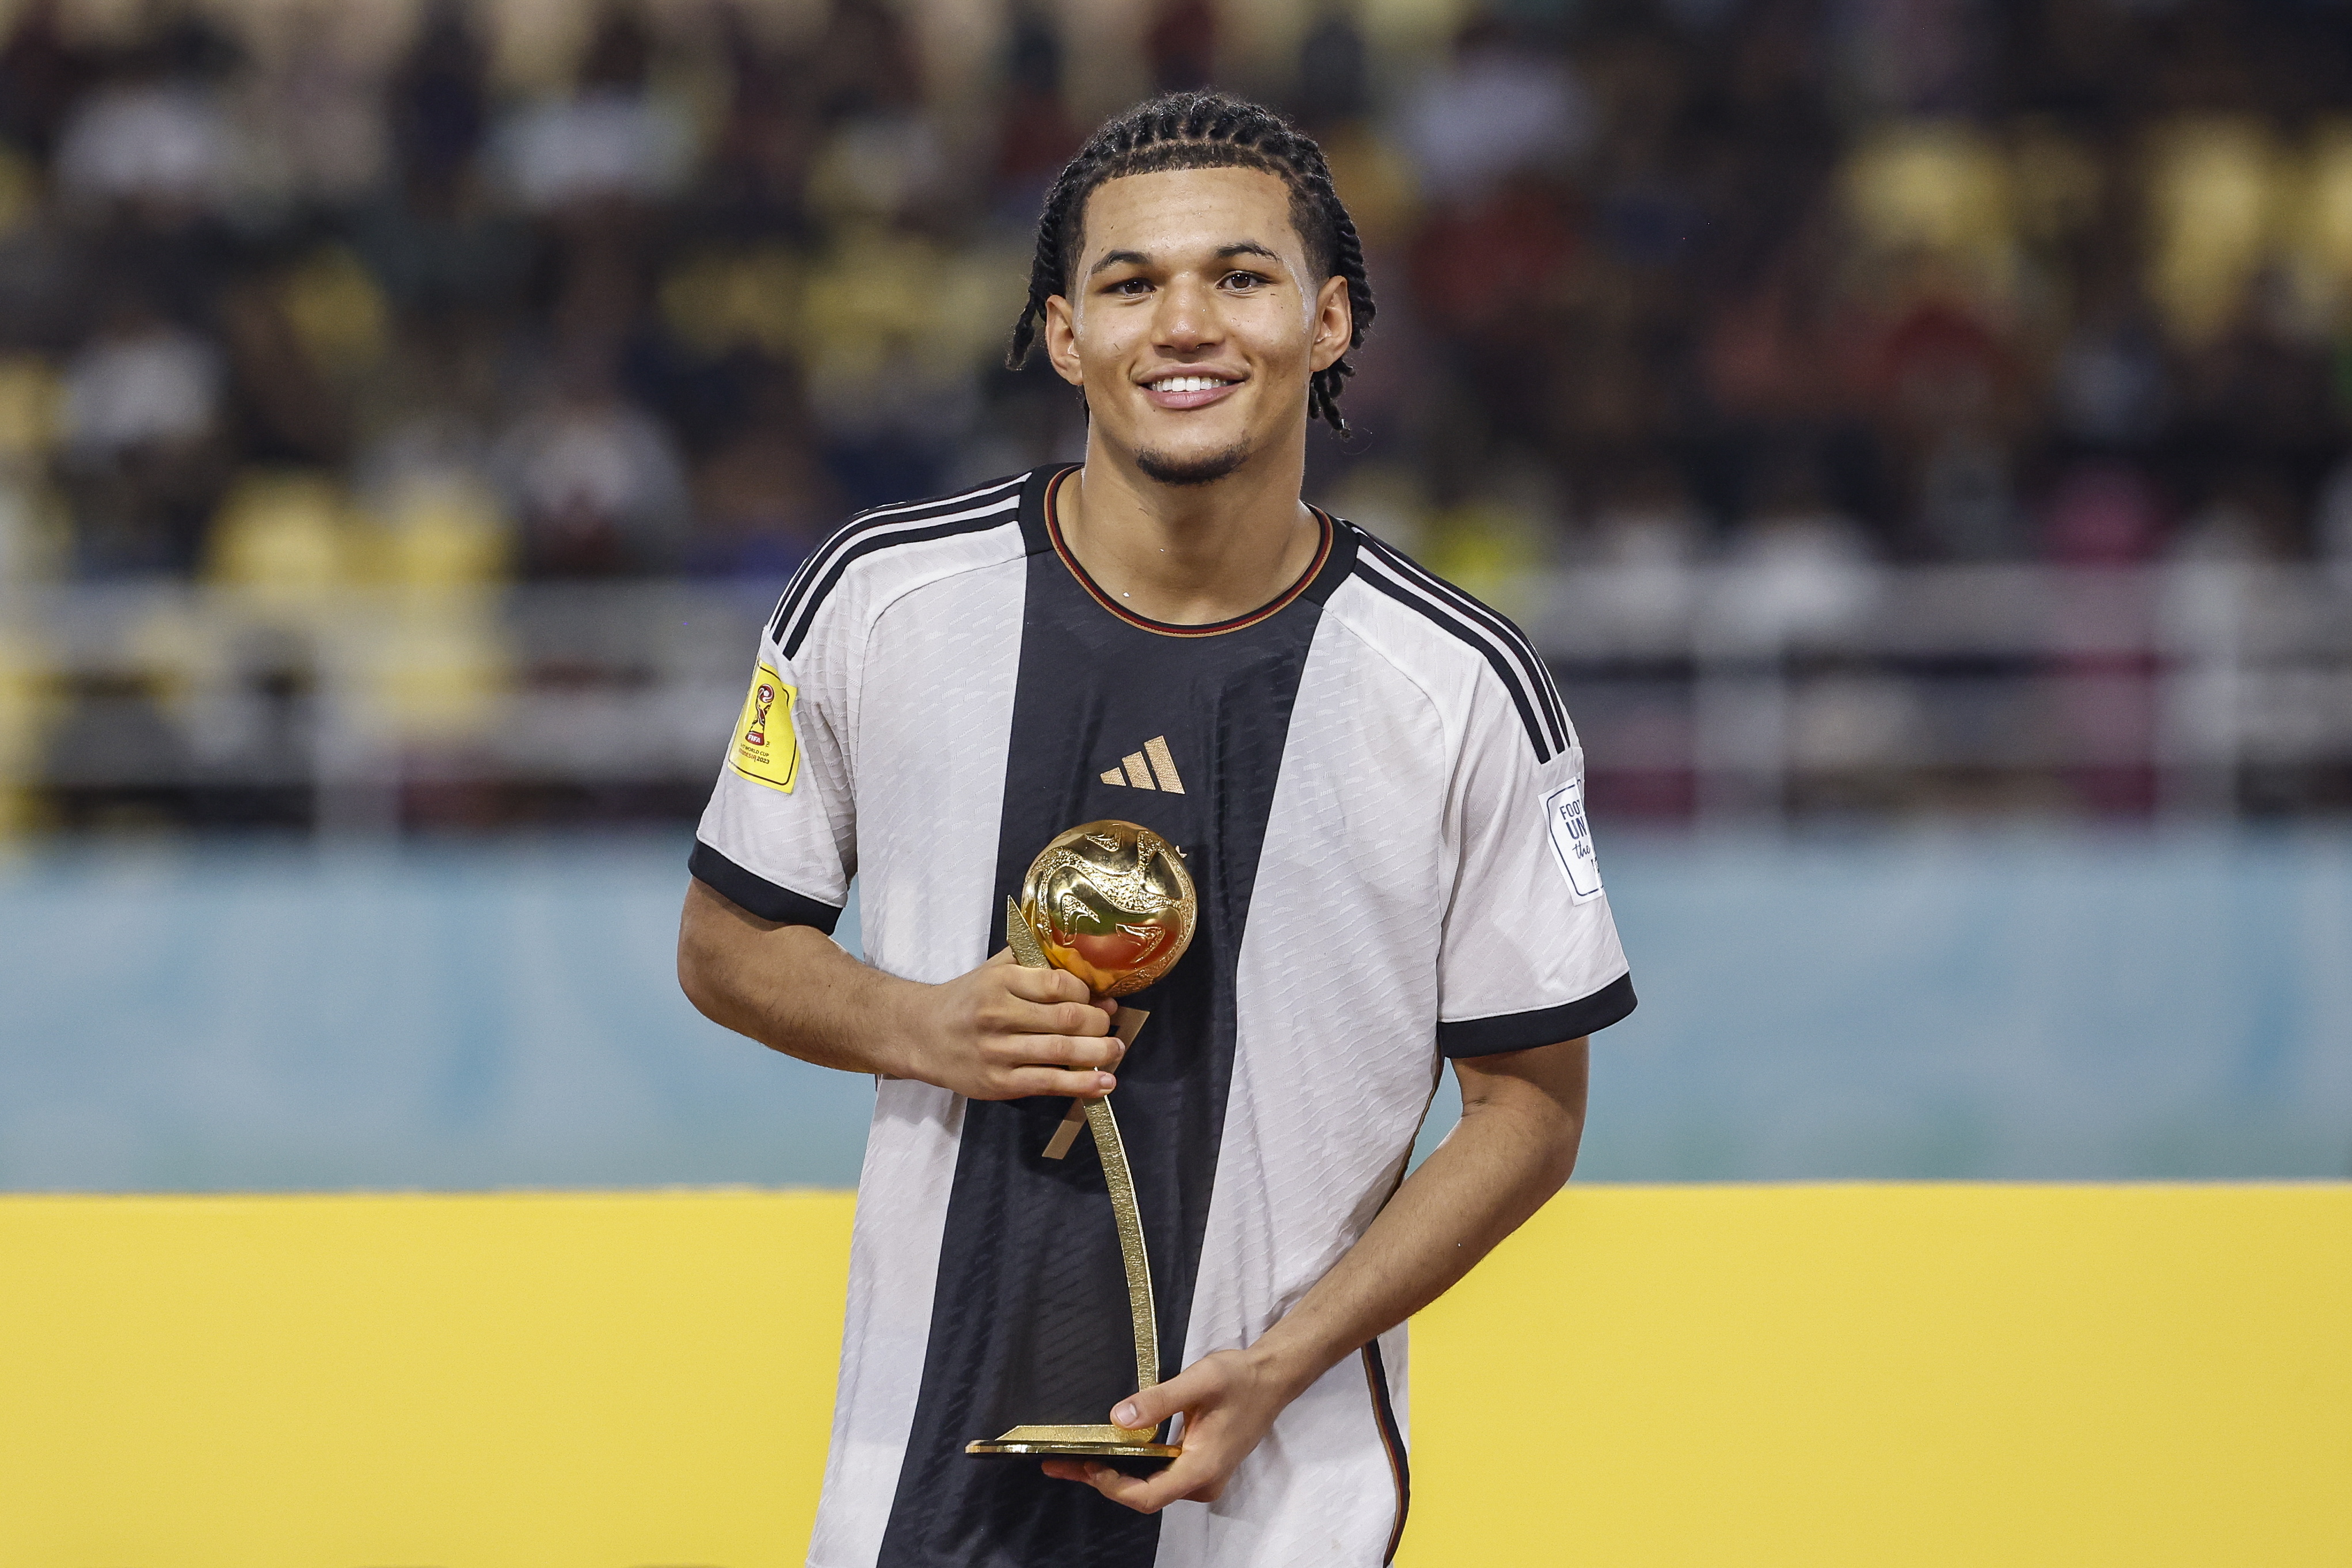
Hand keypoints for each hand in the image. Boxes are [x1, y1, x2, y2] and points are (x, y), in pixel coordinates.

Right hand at [892, 950, 1119, 1100]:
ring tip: (1116, 1050)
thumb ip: (1035, 962)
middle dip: (1099, 1023)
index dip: (1087, 993)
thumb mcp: (995, 969)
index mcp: (1000, 982)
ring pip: (1062, 1052)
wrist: (921, 1034)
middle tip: (1110, 1024)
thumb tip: (1089, 972)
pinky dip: (1083, 1084)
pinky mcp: (999, 1083)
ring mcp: (998, 1052)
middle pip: (1067, 1019)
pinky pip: (1049, 1083)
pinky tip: (1104, 1083)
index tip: (1096, 999)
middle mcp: (998, 1015)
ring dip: (1100, 1053)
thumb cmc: (967, 999)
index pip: (1060, 985)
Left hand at [1039, 1346, 1298, 1512]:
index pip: (1148, 1495)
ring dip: (1114, 1473)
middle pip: (1144, 1495)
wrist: (1271, 1379)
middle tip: (1061, 1463)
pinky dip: (1133, 1466)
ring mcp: (1201, 1478)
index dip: (1113, 1486)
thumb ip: (1159, 1400)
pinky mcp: (1199, 1468)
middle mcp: (1201, 1482)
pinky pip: (1160, 1476)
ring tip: (1075, 1458)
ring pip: (1150, 1487)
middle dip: (1102, 1480)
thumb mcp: (1199, 1381)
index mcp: (1201, 1468)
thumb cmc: (1239, 1378)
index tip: (1086, 1465)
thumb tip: (1118, 1417)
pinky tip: (1111, 1451)